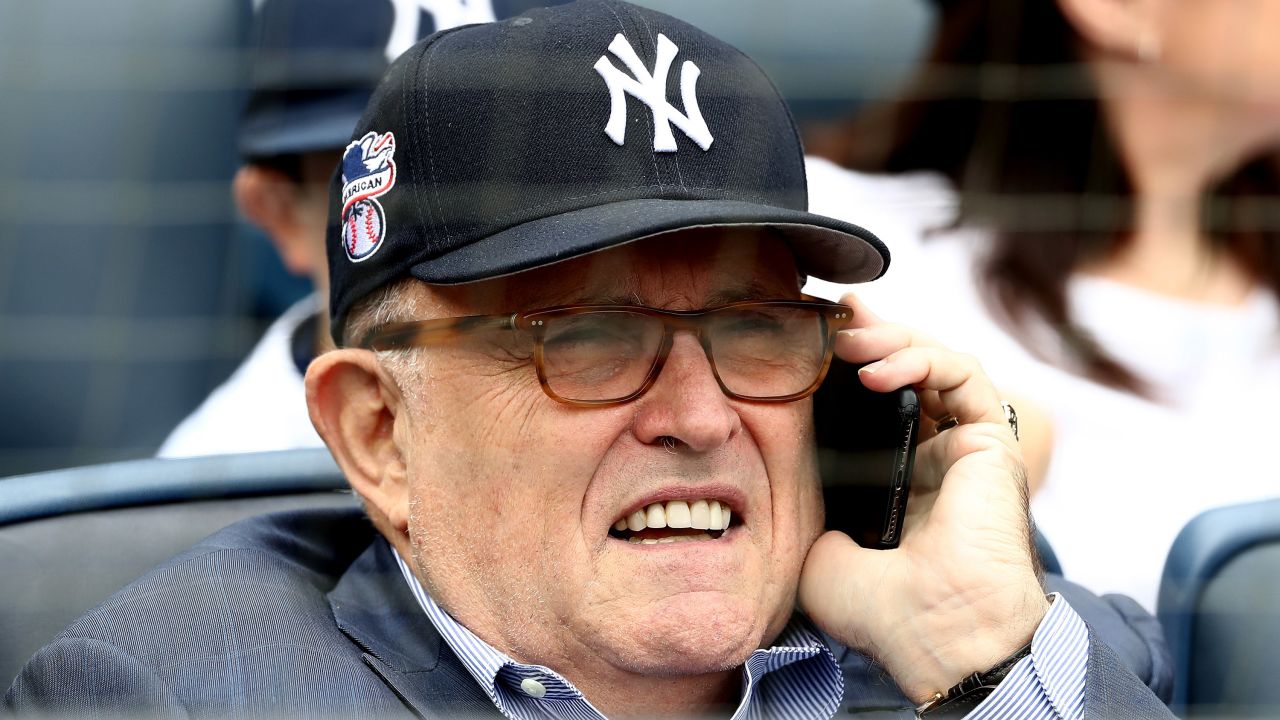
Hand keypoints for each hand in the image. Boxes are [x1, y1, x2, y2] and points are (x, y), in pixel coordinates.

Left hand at [798, 293, 1047, 702]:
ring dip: (890, 340)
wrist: (933, 632)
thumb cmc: (878, 607)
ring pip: (935, 362)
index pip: (871, 403)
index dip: (845, 367)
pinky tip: (877, 371)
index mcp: (893, 479)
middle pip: (904, 371)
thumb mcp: (817, 545)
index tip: (808, 341)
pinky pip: (963, 375)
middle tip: (829, 321)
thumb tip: (787, 465)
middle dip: (867, 337)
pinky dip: (921, 359)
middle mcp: (931, 456)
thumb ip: (809, 502)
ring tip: (847, 341)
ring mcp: (962, 446)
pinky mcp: (991, 440)